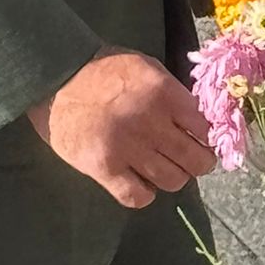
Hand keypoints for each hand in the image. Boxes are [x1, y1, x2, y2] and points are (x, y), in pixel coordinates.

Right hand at [29, 48, 215, 208]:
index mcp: (164, 93)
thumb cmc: (104, 70)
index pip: (205, 128)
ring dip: (173, 177)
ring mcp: (128, 148)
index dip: (207, 137)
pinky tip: (140, 182)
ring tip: (163, 168)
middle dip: (200, 163)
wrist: (56, 80)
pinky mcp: (104, 169)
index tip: (203, 140)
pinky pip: (138, 197)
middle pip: (195, 160)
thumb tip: (200, 121)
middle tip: (192, 160)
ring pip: (173, 181)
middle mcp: (151, 122)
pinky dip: (145, 194)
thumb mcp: (146, 67)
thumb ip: (173, 93)